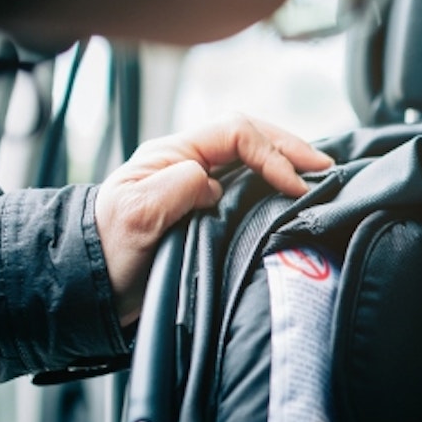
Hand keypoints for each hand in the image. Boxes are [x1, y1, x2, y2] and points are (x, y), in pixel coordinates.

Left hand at [93, 114, 334, 322]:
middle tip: (326, 168)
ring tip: (320, 177)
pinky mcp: (207, 209)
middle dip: (290, 148)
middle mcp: (188, 162)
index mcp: (172, 154)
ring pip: (252, 157)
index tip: (295, 186)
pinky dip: (277, 185)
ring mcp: (198, 184)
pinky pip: (248, 186)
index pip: (235, 132)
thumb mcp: (137, 215)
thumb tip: (213, 180)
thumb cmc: (110, 251)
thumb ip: (176, 187)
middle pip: (250, 136)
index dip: (271, 153)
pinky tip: (296, 196)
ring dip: (287, 162)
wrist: (95, 289)